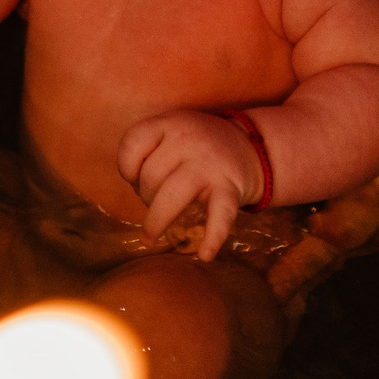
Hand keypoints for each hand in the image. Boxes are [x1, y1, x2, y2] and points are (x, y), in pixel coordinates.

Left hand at [119, 110, 265, 261]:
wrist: (252, 146)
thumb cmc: (197, 146)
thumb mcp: (172, 131)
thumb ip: (147, 150)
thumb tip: (134, 187)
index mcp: (171, 124)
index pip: (133, 143)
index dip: (127, 166)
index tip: (135, 175)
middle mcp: (190, 141)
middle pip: (150, 176)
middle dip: (145, 195)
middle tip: (154, 200)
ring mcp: (211, 166)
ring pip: (172, 196)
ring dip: (156, 222)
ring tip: (149, 239)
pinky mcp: (230, 189)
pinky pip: (220, 215)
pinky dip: (213, 237)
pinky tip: (204, 254)